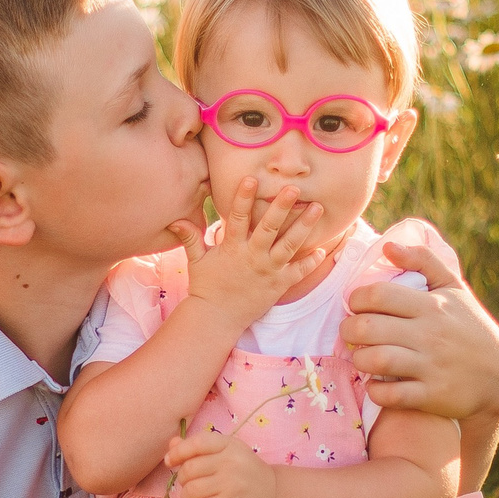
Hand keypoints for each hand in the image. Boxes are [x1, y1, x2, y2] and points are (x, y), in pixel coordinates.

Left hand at [165, 429, 277, 497]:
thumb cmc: (245, 474)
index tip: (169, 461)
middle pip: (189, 469)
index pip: (197, 443)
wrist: (273, 496)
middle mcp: (231, 461)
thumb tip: (172, 443)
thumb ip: (199, 449)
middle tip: (189, 486)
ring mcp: (232, 483)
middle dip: (183, 480)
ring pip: (191, 491)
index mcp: (229, 444)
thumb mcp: (226, 454)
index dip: (178, 452)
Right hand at [175, 176, 330, 328]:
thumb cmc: (206, 287)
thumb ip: (191, 238)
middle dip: (282, 207)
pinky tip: (322, 250)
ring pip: (289, 245)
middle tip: (294, 189)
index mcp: (232, 248)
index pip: (238, 218)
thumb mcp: (196, 261)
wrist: (217, 318)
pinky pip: (298, 272)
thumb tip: (176, 220)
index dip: (243, 198)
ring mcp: (268, 271)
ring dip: (304, 227)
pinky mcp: (278, 285)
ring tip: (317, 208)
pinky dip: (310, 262)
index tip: (251, 179)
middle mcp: (252, 256)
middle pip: (269, 228)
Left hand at [340, 242, 498, 419]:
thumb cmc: (469, 327)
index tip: (357, 306)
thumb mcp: (454, 288)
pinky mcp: (432, 396)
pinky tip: (375, 383)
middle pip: (370, 328)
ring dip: (359, 359)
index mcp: (432, 306)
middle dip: (349, 329)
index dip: (357, 299)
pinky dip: (375, 390)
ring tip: (360, 356)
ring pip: (377, 360)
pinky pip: (391, 395)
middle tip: (350, 332)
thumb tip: (388, 246)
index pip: (380, 295)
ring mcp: (432, 367)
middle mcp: (431, 335)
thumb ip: (423, 261)